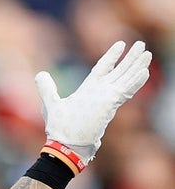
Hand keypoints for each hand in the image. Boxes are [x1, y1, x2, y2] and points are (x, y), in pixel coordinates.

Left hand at [35, 40, 150, 170]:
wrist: (65, 145)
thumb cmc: (59, 128)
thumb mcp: (51, 103)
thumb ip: (47, 88)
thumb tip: (40, 74)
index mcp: (88, 90)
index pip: (102, 68)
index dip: (112, 56)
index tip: (121, 44)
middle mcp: (99, 93)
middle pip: (119, 71)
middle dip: (130, 58)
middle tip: (142, 45)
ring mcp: (106, 99)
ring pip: (125, 79)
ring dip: (137, 66)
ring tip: (148, 54)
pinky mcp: (109, 105)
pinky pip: (125, 91)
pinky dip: (135, 82)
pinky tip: (145, 72)